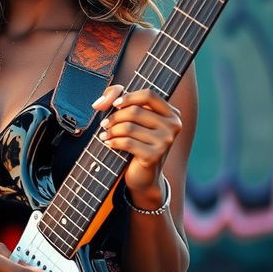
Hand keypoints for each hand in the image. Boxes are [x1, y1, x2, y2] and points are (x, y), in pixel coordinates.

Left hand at [92, 85, 182, 201]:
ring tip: (104, 134)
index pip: (149, 95)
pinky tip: (108, 143)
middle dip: (115, 117)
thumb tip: (99, 103)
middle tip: (104, 124)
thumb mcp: (131, 118)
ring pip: (129, 127)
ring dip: (111, 130)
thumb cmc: (136, 142)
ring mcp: (166, 142)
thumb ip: (115, 98)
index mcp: (172, 113)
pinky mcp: (155, 156)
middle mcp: (173, 126)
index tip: (115, 105)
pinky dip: (114, 141)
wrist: (144, 176)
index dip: (128, 97)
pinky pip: (127, 142)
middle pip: (135, 111)